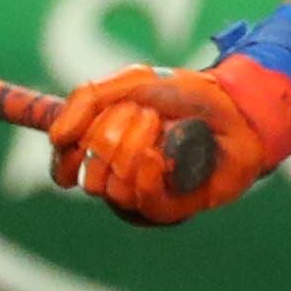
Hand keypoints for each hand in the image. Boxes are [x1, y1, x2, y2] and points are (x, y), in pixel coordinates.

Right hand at [46, 64, 287, 225]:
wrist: (236, 107)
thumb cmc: (186, 94)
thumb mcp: (132, 82)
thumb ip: (88, 100)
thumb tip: (55, 137)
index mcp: (105, 148)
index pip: (65, 167)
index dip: (62, 158)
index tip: (67, 143)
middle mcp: (121, 175)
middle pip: (89, 174)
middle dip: (111, 135)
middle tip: (145, 113)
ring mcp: (145, 194)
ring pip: (113, 189)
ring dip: (135, 148)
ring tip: (161, 127)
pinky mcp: (171, 208)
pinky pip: (142, 200)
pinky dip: (147, 172)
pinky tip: (161, 154)